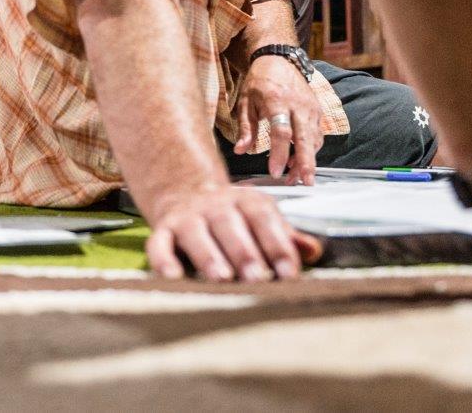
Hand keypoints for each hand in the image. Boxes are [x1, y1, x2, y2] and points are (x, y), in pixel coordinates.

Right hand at [145, 184, 322, 280]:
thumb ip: (285, 237)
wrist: (185, 194)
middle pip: (229, 225)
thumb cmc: (232, 218)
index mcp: (245, 201)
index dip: (277, 245)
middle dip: (244, 252)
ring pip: (196, 234)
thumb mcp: (261, 219)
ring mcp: (186, 218)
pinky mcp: (162, 230)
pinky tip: (173, 276)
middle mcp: (214, 206)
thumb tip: (313, 250)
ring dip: (209, 255)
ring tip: (222, 277)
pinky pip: (159, 244)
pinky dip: (163, 259)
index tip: (289, 272)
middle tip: (257, 277)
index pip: (263, 218)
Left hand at [236, 56, 321, 182]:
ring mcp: (310, 108)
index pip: (280, 132)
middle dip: (306, 163)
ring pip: (314, 139)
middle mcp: (298, 105)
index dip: (278, 154)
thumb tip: (240, 150)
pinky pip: (317, 134)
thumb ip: (245, 128)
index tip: (274, 172)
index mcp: (276, 101)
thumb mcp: (245, 101)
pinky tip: (299, 160)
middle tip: (305, 183)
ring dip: (307, 160)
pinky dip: (311, 150)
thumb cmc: (259, 82)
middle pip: (305, 138)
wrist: (278, 59)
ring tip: (295, 177)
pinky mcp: (317, 110)